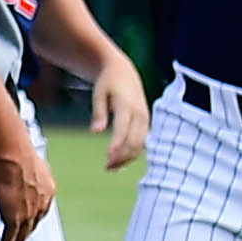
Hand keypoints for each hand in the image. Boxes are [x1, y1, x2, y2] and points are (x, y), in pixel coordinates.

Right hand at [0, 128, 56, 240]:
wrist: (13, 154)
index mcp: (47, 187)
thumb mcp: (25, 159)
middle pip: (34, 222)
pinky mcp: (16, 218)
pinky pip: (12, 237)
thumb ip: (21, 165)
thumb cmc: (15, 149)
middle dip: (27, 232)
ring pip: (24, 234)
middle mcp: (42, 201)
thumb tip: (11, 159)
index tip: (28, 220)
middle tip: (19, 239)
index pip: (41, 207)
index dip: (34, 215)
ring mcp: (30, 211)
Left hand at [91, 51, 148, 170]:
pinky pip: (141, 142)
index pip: (123, 129)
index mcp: (127, 105)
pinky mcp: (146, 123)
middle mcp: (140, 113)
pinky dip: (131, 153)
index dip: (116, 144)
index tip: (108, 157)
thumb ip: (98, 113)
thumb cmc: (107, 83)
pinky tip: (118, 161)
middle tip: (106, 167)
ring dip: (127, 158)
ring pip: (140, 144)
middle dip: (121, 156)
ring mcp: (145, 119)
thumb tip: (95, 132)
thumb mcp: (98, 94)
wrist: (124, 72)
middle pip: (134, 140)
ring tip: (109, 167)